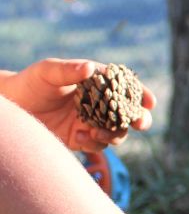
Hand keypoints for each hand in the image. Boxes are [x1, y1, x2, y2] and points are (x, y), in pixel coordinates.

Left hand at [0, 58, 154, 151]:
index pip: (125, 87)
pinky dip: (93, 145)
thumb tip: (91, 67)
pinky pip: (97, 147)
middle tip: (140, 123)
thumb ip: (69, 70)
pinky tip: (77, 137)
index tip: (150, 101)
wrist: (12, 110)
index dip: (141, 93)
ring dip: (115, 135)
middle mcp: (99, 104)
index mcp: (96, 83)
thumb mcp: (47, 72)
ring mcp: (92, 122)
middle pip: (129, 113)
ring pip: (117, 133)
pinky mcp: (82, 140)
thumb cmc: (30, 83)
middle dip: (139, 119)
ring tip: (98, 134)